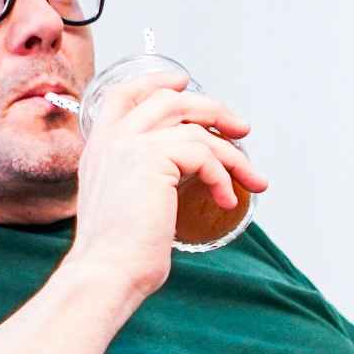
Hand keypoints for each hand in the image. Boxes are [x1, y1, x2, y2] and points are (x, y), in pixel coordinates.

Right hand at [66, 66, 270, 299]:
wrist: (107, 271)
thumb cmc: (121, 253)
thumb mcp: (128, 204)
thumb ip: (143, 180)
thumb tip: (180, 178)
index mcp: (100, 147)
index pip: (125, 96)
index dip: (156, 82)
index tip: (183, 83)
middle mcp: (111, 140)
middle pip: (168, 101)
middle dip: (212, 110)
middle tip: (241, 129)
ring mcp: (128, 145)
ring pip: (194, 129)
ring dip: (233, 155)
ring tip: (252, 180)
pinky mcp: (150, 159)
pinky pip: (203, 154)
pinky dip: (224, 176)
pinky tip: (227, 199)